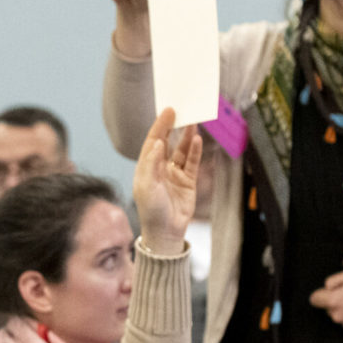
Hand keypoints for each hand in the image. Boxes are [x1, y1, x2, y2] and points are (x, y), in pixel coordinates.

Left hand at [132, 107, 202, 253]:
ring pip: (181, 150)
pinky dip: (195, 151)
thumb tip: (156, 142)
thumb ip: (151, 164)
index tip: (167, 112)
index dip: (160, 126)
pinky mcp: (188, 182)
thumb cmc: (151, 210)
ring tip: (193, 121)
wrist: (166, 232)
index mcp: (146, 167)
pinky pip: (192, 162)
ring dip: (186, 136)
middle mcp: (160, 168)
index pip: (153, 141)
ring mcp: (174, 174)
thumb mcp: (146, 186)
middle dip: (173, 126)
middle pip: (168, 142)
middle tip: (181, 110)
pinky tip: (197, 139)